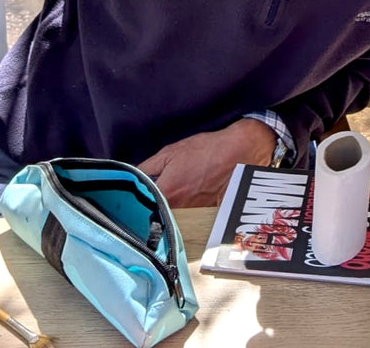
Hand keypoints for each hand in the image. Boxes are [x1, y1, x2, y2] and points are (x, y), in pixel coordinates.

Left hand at [137, 119, 276, 207]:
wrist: (238, 151)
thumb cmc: (204, 150)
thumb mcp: (169, 152)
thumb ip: (145, 167)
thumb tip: (130, 176)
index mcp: (167, 193)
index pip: (142, 207)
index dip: (135, 204)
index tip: (132, 199)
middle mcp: (181, 209)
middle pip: (158, 216)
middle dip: (152, 209)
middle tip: (148, 199)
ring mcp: (196, 214)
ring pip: (175, 219)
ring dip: (169, 212)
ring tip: (171, 199)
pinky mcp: (209, 214)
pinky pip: (191, 218)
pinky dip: (186, 212)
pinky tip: (188, 200)